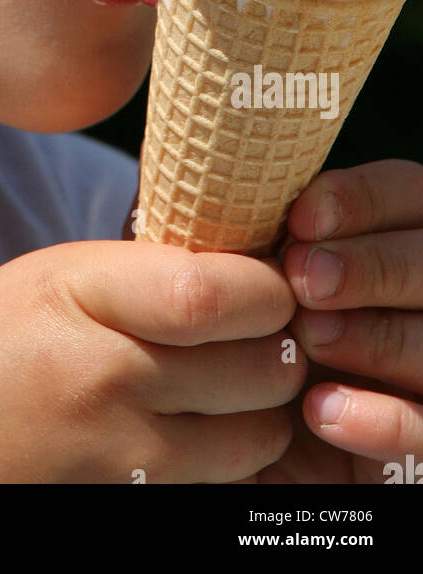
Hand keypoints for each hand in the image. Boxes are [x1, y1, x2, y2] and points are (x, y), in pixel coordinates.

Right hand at [0, 239, 303, 482]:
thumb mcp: (39, 282)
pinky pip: (220, 486)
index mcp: (73, 297)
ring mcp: (119, 461)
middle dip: (277, 348)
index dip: (266, 287)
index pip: (216, 292)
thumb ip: (136, 272)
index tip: (263, 281)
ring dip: (259, 411)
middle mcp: (101, 380)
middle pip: (258, 367)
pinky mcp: (133, 512)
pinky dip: (226, 462)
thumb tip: (241, 259)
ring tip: (222, 387)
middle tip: (257, 334)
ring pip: (255, 438)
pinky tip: (187, 434)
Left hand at [251, 159, 422, 483]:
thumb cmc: (249, 332)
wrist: (251, 435)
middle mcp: (422, 296)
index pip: (406, 194)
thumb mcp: (256, 278)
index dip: (362, 200)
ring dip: (374, 336)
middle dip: (370, 265)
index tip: (299, 217)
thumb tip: (224, 196)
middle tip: (305, 278)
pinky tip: (322, 409)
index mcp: (395, 237)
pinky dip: (380, 418)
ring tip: (307, 337)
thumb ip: (264, 238)